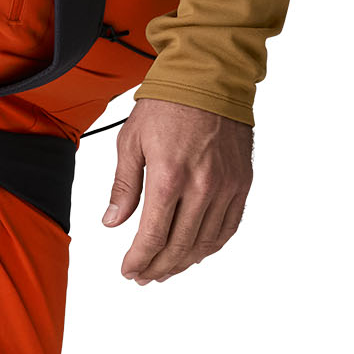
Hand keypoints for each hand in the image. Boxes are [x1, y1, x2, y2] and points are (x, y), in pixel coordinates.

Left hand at [101, 98, 252, 282]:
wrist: (210, 77)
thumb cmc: (168, 104)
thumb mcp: (131, 142)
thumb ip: (123, 188)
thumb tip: (112, 222)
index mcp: (168, 177)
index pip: (152, 237)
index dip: (138, 260)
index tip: (128, 270)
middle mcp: (201, 186)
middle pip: (178, 247)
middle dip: (157, 267)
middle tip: (143, 276)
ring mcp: (225, 186)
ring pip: (205, 243)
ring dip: (183, 263)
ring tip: (165, 270)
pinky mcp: (241, 183)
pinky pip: (228, 227)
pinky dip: (211, 246)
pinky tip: (195, 252)